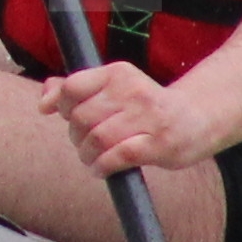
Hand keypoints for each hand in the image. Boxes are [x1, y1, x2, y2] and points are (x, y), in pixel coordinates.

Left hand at [37, 60, 208, 179]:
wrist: (196, 118)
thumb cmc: (146, 106)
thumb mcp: (114, 88)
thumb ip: (76, 88)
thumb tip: (44, 99)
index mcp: (119, 73)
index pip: (73, 87)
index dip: (62, 106)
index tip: (69, 116)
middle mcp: (133, 91)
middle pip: (81, 118)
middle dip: (76, 136)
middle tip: (85, 143)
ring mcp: (148, 118)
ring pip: (97, 138)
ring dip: (87, 154)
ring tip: (92, 158)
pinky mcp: (159, 144)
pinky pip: (117, 157)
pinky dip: (101, 166)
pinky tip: (100, 168)